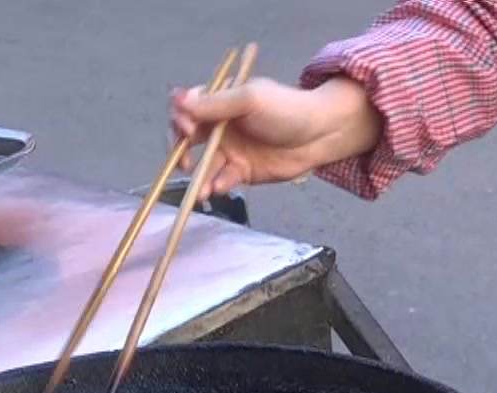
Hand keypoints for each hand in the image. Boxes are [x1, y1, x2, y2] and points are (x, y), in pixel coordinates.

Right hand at [168, 76, 381, 194]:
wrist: (320, 135)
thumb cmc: (287, 109)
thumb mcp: (249, 99)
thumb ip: (214, 103)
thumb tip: (176, 98)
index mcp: (219, 101)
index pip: (185, 110)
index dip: (179, 120)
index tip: (187, 130)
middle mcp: (219, 126)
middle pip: (186, 140)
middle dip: (180, 153)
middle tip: (184, 164)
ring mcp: (229, 150)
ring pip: (203, 165)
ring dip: (198, 178)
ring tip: (201, 190)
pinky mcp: (240, 172)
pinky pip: (221, 179)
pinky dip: (217, 185)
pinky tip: (220, 188)